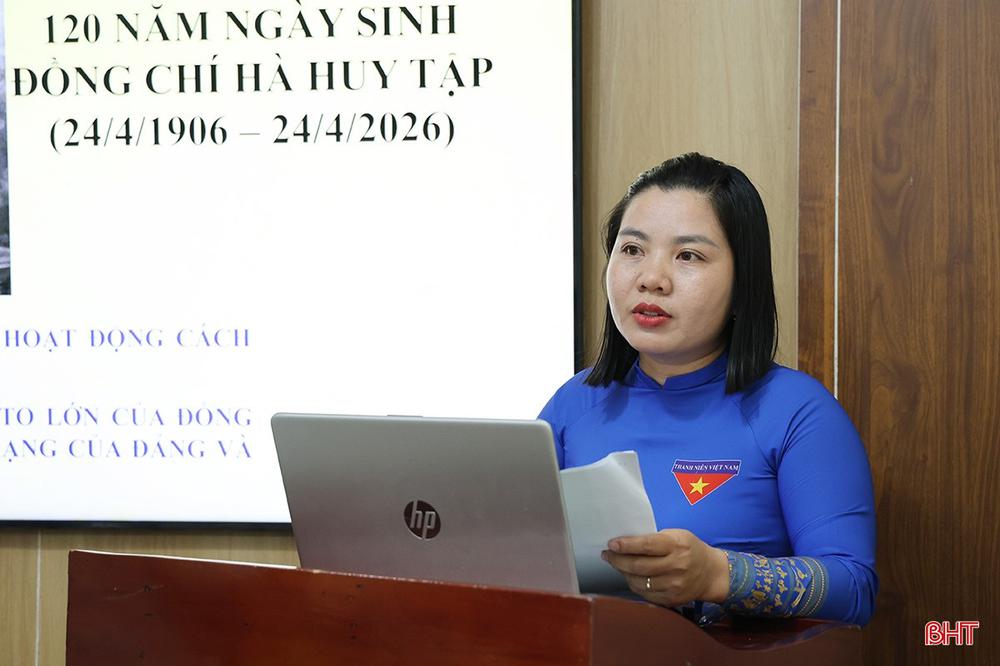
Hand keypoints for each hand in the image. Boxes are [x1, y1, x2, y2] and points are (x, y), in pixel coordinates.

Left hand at [601, 529, 729, 605]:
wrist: (710, 573)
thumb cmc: (689, 549)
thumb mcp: (676, 535)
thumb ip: (654, 538)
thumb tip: (625, 542)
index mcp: (677, 546)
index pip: (646, 545)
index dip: (626, 545)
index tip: (611, 544)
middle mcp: (676, 566)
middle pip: (639, 566)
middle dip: (618, 560)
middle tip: (607, 554)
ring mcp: (674, 585)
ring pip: (639, 582)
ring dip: (623, 572)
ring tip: (616, 564)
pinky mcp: (671, 599)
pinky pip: (644, 593)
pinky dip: (634, 584)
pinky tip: (629, 576)